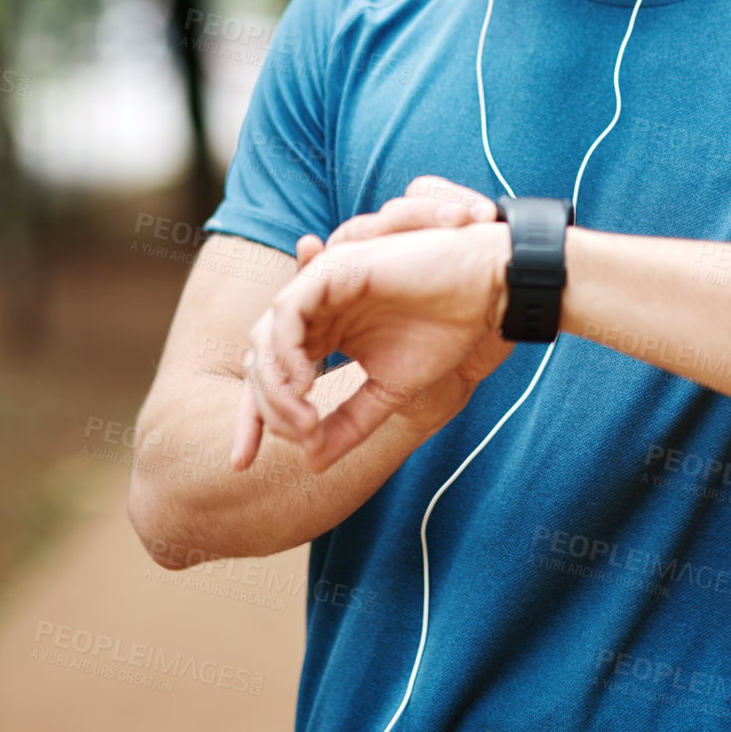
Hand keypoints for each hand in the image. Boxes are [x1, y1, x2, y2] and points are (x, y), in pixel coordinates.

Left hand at [232, 177, 509, 472]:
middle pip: (258, 359)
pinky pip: (289, 311)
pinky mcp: (334, 268)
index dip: (253, 418)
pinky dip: (287, 351)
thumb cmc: (446, 331)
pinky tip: (305, 384)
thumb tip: (312, 463)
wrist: (487, 290)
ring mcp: (321, 285)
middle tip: (297, 440)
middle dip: (258, 408)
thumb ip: (350, 423)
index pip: (271, 374)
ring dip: (275, 385)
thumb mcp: (391, 392)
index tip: (243, 463)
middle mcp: (315, 307)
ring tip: (303, 421)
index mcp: (325, 330)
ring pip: (266, 337)